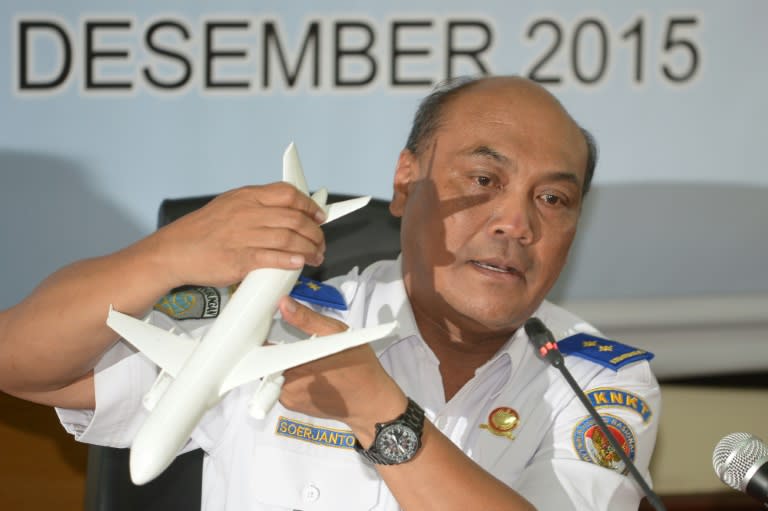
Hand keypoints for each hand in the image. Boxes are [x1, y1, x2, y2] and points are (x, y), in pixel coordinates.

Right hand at [143, 183, 326, 288]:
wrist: (173, 251)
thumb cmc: (201, 231)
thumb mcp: (229, 206)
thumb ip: (257, 206)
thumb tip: (286, 212)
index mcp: (246, 196)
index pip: (288, 194)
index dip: (309, 206)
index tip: (319, 216)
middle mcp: (246, 213)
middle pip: (294, 218)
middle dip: (315, 233)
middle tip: (320, 242)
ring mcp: (243, 236)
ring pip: (289, 239)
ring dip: (309, 249)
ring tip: (315, 257)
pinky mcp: (239, 259)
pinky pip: (272, 258)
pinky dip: (290, 260)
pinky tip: (299, 263)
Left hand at [277, 296, 406, 439]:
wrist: (372, 402)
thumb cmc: (360, 368)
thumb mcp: (338, 334)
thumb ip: (308, 319)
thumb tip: (284, 304)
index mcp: (296, 367)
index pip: (263, 352)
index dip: (263, 338)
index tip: (267, 327)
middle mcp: (288, 388)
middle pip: (267, 362)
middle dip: (277, 350)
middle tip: (294, 341)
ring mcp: (289, 400)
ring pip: (274, 374)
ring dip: (284, 363)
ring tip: (305, 356)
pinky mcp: (293, 406)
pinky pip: (282, 386)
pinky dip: (291, 376)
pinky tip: (309, 371)